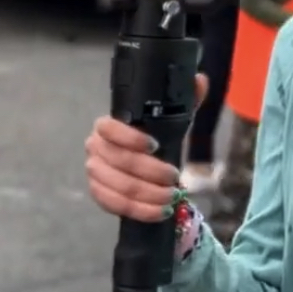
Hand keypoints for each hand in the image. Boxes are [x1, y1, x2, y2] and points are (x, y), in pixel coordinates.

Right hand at [86, 75, 207, 222]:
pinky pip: (114, 205)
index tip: (155, 145)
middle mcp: (94, 147)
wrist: (140, 168)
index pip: (109, 128)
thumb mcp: (171, 120)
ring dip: (149, 194)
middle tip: (176, 178)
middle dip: (151, 172)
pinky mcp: (97, 194)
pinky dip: (140, 210)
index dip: (130, 137)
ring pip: (119, 186)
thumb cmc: (155, 140)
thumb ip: (185, 100)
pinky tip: (160, 211)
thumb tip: (198, 80)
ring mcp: (94, 172)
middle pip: (119, 161)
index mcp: (107, 126)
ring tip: (172, 197)